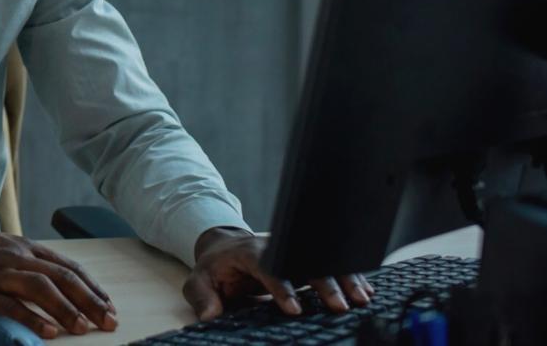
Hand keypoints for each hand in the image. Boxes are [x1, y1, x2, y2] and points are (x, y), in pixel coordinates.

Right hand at [0, 221, 117, 337]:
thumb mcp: (0, 247)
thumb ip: (26, 261)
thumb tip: (57, 281)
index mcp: (21, 246)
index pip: (66, 267)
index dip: (91, 287)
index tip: (108, 305)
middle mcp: (13, 257)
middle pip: (60, 277)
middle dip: (89, 300)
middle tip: (109, 321)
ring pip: (39, 288)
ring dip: (65, 309)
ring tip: (84, 328)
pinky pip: (8, 306)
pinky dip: (31, 319)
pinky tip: (48, 332)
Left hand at [185, 226, 374, 320]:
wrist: (226, 247)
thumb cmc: (216, 267)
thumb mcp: (198, 280)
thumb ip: (201, 297)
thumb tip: (210, 316)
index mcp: (250, 253)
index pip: (268, 268)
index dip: (281, 288)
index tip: (293, 309)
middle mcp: (276, 248)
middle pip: (303, 261)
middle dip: (322, 284)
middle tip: (339, 306)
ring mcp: (293, 251)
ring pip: (322, 261)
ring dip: (343, 279)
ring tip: (361, 299)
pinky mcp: (305, 258)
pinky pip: (329, 263)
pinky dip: (348, 276)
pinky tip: (365, 291)